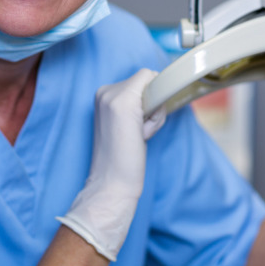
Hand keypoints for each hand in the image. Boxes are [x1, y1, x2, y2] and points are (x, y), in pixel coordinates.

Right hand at [57, 69, 166, 260]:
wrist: (111, 184)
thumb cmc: (122, 158)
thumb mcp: (125, 123)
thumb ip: (137, 105)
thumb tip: (162, 90)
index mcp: (102, 95)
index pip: (139, 81)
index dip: (147, 103)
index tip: (136, 127)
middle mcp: (104, 91)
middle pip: (148, 82)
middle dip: (152, 106)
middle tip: (137, 134)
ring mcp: (112, 96)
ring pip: (153, 87)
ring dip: (154, 114)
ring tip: (137, 136)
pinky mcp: (124, 103)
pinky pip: (156, 92)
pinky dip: (156, 116)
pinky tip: (142, 134)